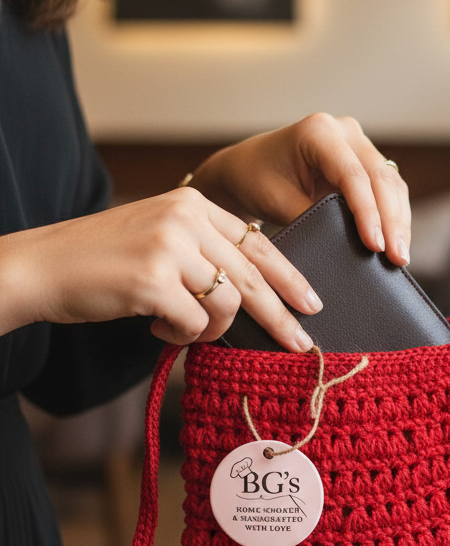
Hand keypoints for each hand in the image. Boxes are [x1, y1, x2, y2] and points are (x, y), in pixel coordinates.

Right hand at [0, 189, 320, 348]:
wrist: (45, 265)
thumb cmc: (103, 258)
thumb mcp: (160, 236)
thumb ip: (203, 251)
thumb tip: (253, 292)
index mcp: (193, 203)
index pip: (256, 242)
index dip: (288, 276)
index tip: (309, 301)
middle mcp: (186, 219)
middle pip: (253, 275)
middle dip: (280, 315)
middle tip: (301, 342)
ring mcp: (171, 247)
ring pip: (228, 303)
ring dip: (212, 329)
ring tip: (183, 329)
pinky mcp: (154, 279)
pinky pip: (195, 322)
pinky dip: (182, 335)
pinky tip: (159, 328)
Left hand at [187, 113, 411, 265]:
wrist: (249, 168)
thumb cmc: (257, 180)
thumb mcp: (279, 202)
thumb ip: (314, 219)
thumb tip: (351, 246)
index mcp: (318, 131)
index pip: (353, 175)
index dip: (367, 212)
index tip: (375, 245)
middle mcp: (344, 130)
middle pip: (380, 177)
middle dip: (391, 220)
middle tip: (397, 257)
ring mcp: (358, 143)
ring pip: (391, 183)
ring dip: (398, 220)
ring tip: (400, 256)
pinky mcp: (365, 161)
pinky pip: (388, 188)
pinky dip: (394, 215)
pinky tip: (396, 242)